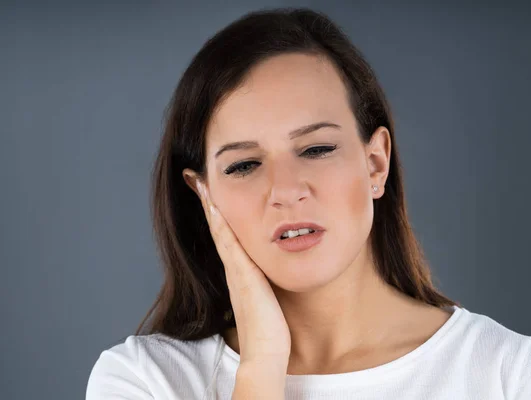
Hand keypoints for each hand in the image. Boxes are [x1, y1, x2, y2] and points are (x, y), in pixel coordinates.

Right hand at [196, 180, 291, 365]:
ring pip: (219, 228)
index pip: (226, 234)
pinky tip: (214, 202)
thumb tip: (270, 278)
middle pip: (217, 226)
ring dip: (209, 203)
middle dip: (207, 200)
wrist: (266, 350)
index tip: (210, 190)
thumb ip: (265, 284)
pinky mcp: (241, 272)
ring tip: (200, 179)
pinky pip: (227, 240)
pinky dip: (218, 221)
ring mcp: (235, 268)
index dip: (217, 212)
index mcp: (240, 270)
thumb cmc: (270, 328)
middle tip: (195, 176)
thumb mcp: (267, 297)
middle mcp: (233, 266)